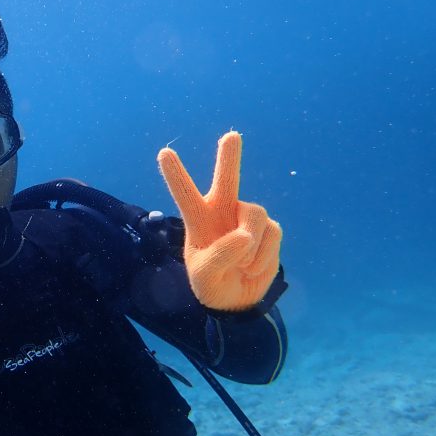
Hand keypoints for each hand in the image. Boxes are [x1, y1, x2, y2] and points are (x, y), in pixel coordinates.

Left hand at [157, 131, 281, 310]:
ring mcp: (246, 218)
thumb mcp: (205, 276)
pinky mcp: (269, 229)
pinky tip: (253, 267)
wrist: (236, 299)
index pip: (185, 194)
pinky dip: (264, 256)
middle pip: (227, 180)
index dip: (175, 174)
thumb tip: (244, 234)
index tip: (164, 152)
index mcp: (198, 219)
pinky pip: (272, 234)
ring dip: (251, 246)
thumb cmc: (212, 283)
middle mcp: (222, 211)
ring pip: (254, 215)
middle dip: (230, 158)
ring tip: (241, 265)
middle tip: (231, 136)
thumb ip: (220, 255)